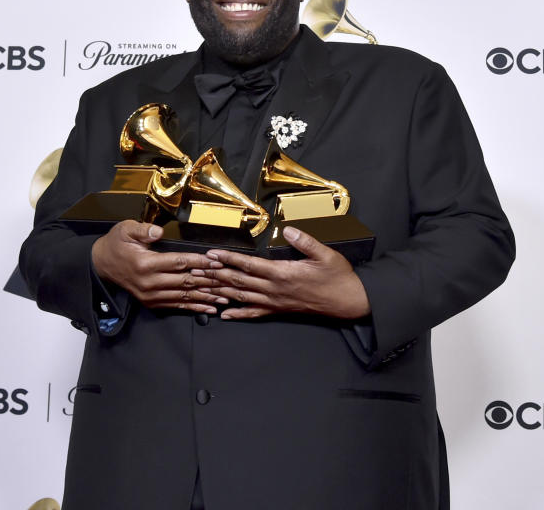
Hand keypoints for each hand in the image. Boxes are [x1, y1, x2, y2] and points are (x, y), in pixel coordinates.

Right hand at [91, 220, 226, 313]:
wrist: (101, 264)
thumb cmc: (116, 244)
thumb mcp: (125, 230)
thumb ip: (143, 230)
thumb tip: (158, 231)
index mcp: (145, 264)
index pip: (179, 262)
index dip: (199, 262)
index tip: (216, 261)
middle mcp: (149, 283)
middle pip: (185, 282)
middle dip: (209, 281)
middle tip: (228, 280)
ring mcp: (150, 295)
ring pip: (184, 296)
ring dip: (206, 297)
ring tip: (225, 297)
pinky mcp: (151, 302)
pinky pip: (177, 306)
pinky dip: (194, 307)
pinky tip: (209, 308)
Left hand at [196, 226, 370, 320]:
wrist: (348, 301)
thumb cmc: (337, 276)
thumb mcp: (325, 254)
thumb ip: (305, 241)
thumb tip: (289, 229)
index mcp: (283, 273)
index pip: (249, 265)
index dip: (228, 259)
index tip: (211, 254)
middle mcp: (274, 289)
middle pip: (238, 281)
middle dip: (215, 275)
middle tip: (195, 271)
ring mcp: (275, 302)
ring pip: (242, 297)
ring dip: (220, 292)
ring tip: (202, 288)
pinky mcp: (279, 310)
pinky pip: (255, 313)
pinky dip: (238, 314)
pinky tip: (224, 315)